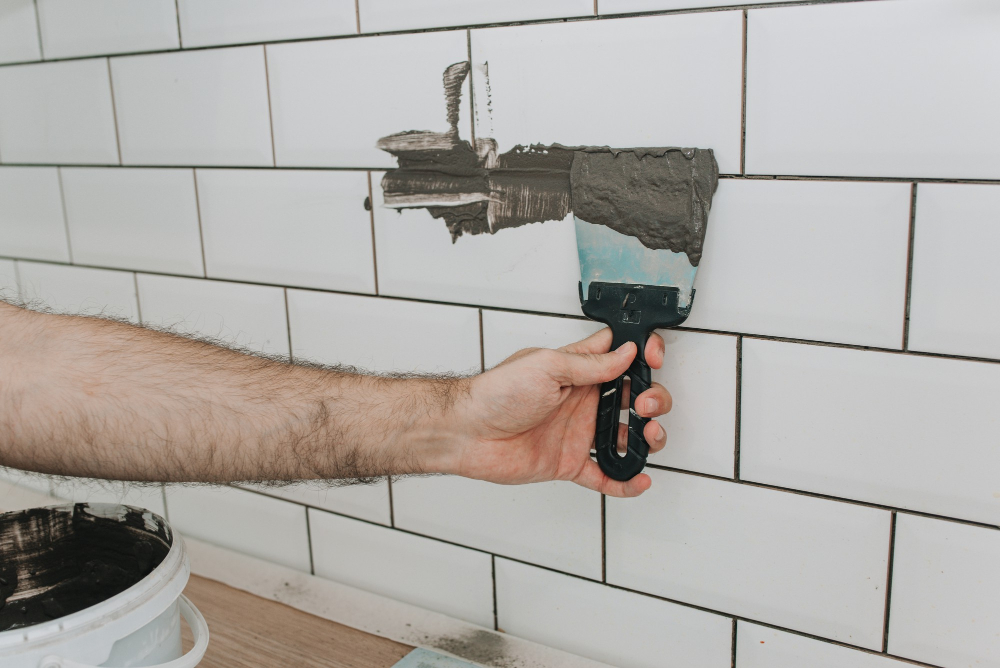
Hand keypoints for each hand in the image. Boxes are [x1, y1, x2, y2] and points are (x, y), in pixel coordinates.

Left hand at [448, 328, 671, 496]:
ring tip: (648, 437)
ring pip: (625, 437)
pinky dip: (624, 481)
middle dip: (653, 399)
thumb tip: (627, 352)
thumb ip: (590, 363)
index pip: (620, 356)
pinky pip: (604, 475)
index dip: (642, 354)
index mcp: (577, 371)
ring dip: (646, 438)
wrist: (466, 432)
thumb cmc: (496, 393)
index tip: (652, 359)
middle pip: (633, 398)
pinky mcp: (568, 463)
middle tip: (644, 405)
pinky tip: (638, 480)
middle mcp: (581, 401)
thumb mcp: (547, 365)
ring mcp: (577, 433)